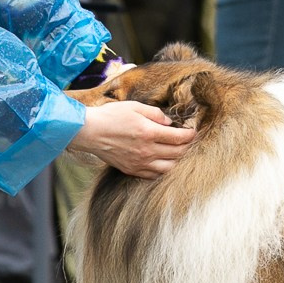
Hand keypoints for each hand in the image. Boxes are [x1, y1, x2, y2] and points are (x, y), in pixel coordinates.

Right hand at [65, 100, 196, 176]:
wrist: (90, 132)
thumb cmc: (111, 116)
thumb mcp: (135, 107)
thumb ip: (156, 114)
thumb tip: (169, 122)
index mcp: (149, 133)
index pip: (179, 138)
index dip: (190, 135)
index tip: (193, 131)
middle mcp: (147, 151)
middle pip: (177, 154)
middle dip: (188, 147)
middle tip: (190, 142)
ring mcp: (139, 163)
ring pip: (169, 168)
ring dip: (178, 161)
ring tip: (180, 153)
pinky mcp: (132, 170)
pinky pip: (154, 175)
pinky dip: (163, 170)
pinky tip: (165, 163)